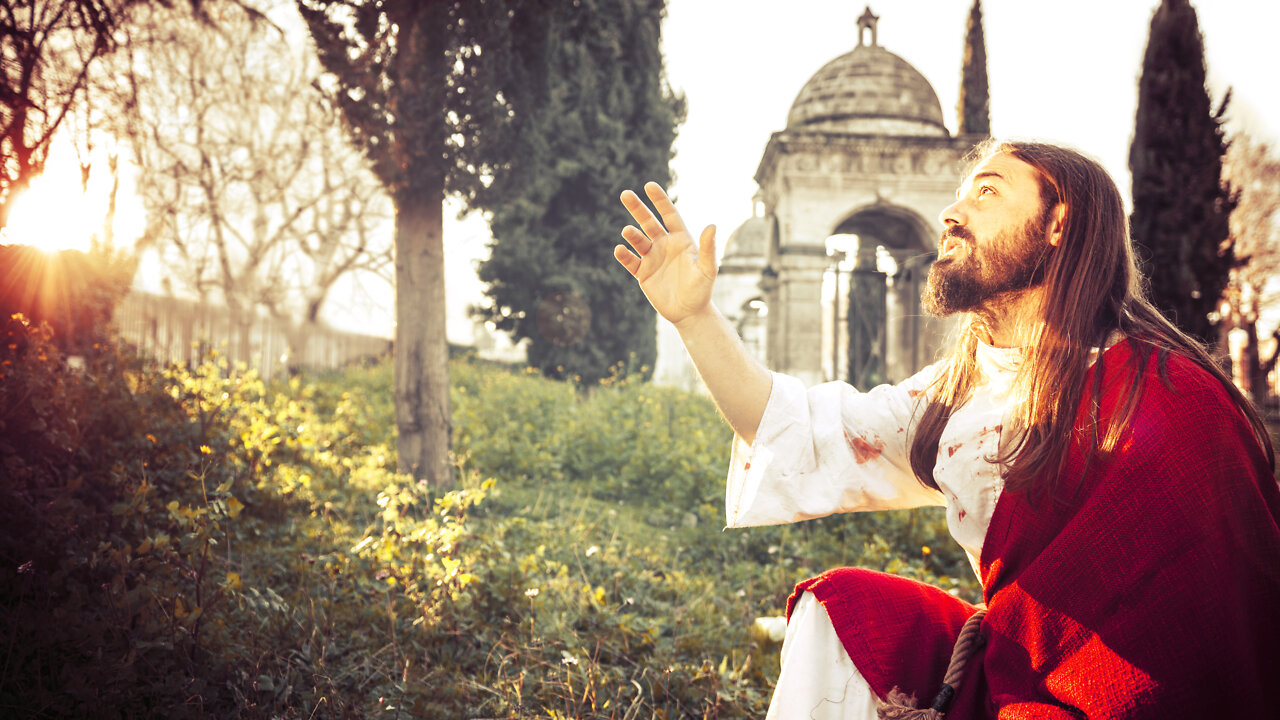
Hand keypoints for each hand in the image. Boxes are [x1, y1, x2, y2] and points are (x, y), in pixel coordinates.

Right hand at [616, 182, 716, 327]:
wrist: (689, 313)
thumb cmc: (702, 289)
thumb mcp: (707, 269)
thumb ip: (709, 248)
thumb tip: (712, 225)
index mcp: (680, 239)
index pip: (669, 214)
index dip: (660, 200)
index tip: (649, 186)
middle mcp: (664, 245)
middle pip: (648, 222)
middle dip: (638, 208)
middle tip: (626, 194)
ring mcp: (652, 258)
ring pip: (638, 241)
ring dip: (632, 234)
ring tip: (628, 232)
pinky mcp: (642, 273)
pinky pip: (630, 261)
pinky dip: (624, 255)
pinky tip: (620, 250)